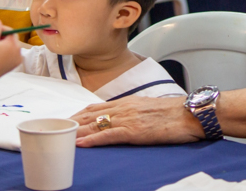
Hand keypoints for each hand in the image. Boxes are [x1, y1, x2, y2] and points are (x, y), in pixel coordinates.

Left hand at [71, 96, 201, 147]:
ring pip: (95, 124)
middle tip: (53, 129)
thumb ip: (135, 112)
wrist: (192, 112)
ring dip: (76, 131)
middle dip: (71, 122)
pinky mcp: (135, 131)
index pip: (95, 106)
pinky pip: (109, 135)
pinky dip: (93, 139)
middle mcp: (124, 107)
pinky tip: (82, 143)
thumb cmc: (175, 113)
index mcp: (128, 102)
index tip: (65, 120)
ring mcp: (129, 118)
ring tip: (59, 136)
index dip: (78, 114)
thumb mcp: (150, 109)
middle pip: (90, 114)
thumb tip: (125, 121)